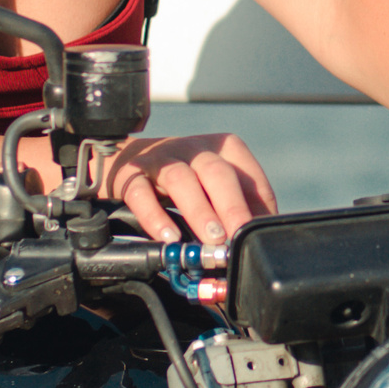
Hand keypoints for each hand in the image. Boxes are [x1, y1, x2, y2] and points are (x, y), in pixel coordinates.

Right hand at [100, 133, 278, 246]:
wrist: (130, 160)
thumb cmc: (187, 180)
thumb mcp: (214, 185)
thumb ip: (239, 205)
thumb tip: (259, 239)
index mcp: (222, 148)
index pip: (247, 173)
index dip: (257, 203)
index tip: (257, 233)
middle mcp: (194, 148)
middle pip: (216, 172)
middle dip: (230, 206)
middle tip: (236, 237)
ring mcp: (161, 158)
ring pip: (181, 179)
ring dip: (199, 211)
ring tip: (211, 239)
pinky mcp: (130, 174)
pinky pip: (141, 193)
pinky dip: (154, 217)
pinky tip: (169, 238)